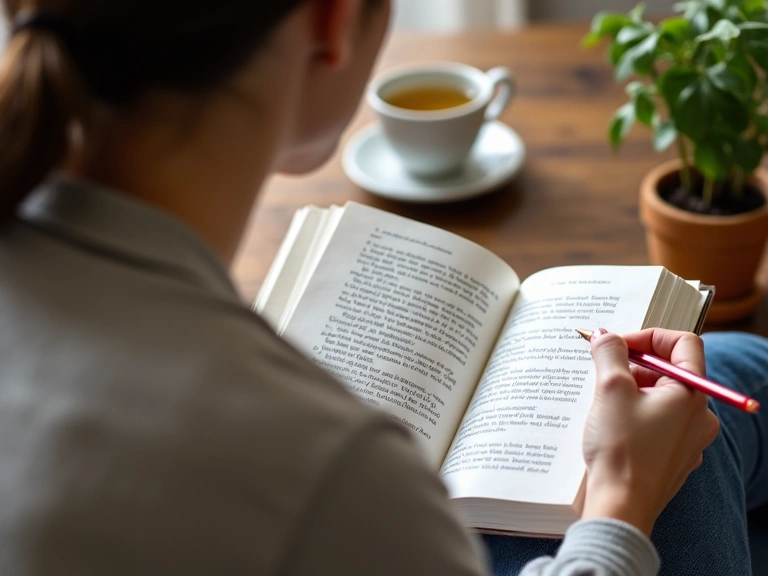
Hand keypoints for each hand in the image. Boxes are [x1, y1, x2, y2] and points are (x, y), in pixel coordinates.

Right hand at [580, 328, 719, 535]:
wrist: (621, 505)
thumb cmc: (621, 448)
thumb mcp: (611, 389)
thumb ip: (609, 352)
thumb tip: (604, 335)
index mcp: (692, 394)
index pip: (683, 342)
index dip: (649, 336)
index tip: (618, 344)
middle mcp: (699, 415)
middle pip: (671, 370)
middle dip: (635, 364)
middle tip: (603, 372)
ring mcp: (689, 439)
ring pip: (662, 397)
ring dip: (633, 390)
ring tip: (604, 402)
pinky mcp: (674, 456)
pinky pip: (658, 422)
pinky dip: (636, 414)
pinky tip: (612, 425)